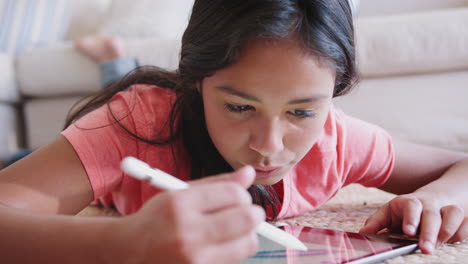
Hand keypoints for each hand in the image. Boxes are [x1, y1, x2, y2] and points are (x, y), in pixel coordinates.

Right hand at [119, 166, 264, 263]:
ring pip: (247, 243)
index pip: (233, 194)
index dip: (242, 194)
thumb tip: (249, 173)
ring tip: (235, 230)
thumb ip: (217, 183)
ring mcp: (193, 258)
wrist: (129, 251)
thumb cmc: (159, 218)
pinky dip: (235, 250)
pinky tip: (221, 245)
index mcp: (180, 204)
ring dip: (248, 234)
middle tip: (248, 213)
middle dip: (253, 213)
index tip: (239, 197)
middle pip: (246, 219)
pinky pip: (235, 260)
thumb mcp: (181, 193)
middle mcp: (186, 231)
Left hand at [359, 193, 467, 253]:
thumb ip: (376, 222)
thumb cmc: (407, 210)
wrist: (436, 197)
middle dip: (429, 232)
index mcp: (409, 202)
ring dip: (448, 231)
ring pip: (454, 213)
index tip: (408, 232)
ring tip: (439, 245)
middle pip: (431, 214)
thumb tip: (363, 233)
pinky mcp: (461, 216)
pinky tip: (453, 240)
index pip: (410, 205)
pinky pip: (465, 223)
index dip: (411, 218)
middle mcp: (429, 204)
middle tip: (426, 249)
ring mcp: (446, 209)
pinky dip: (461, 232)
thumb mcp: (389, 213)